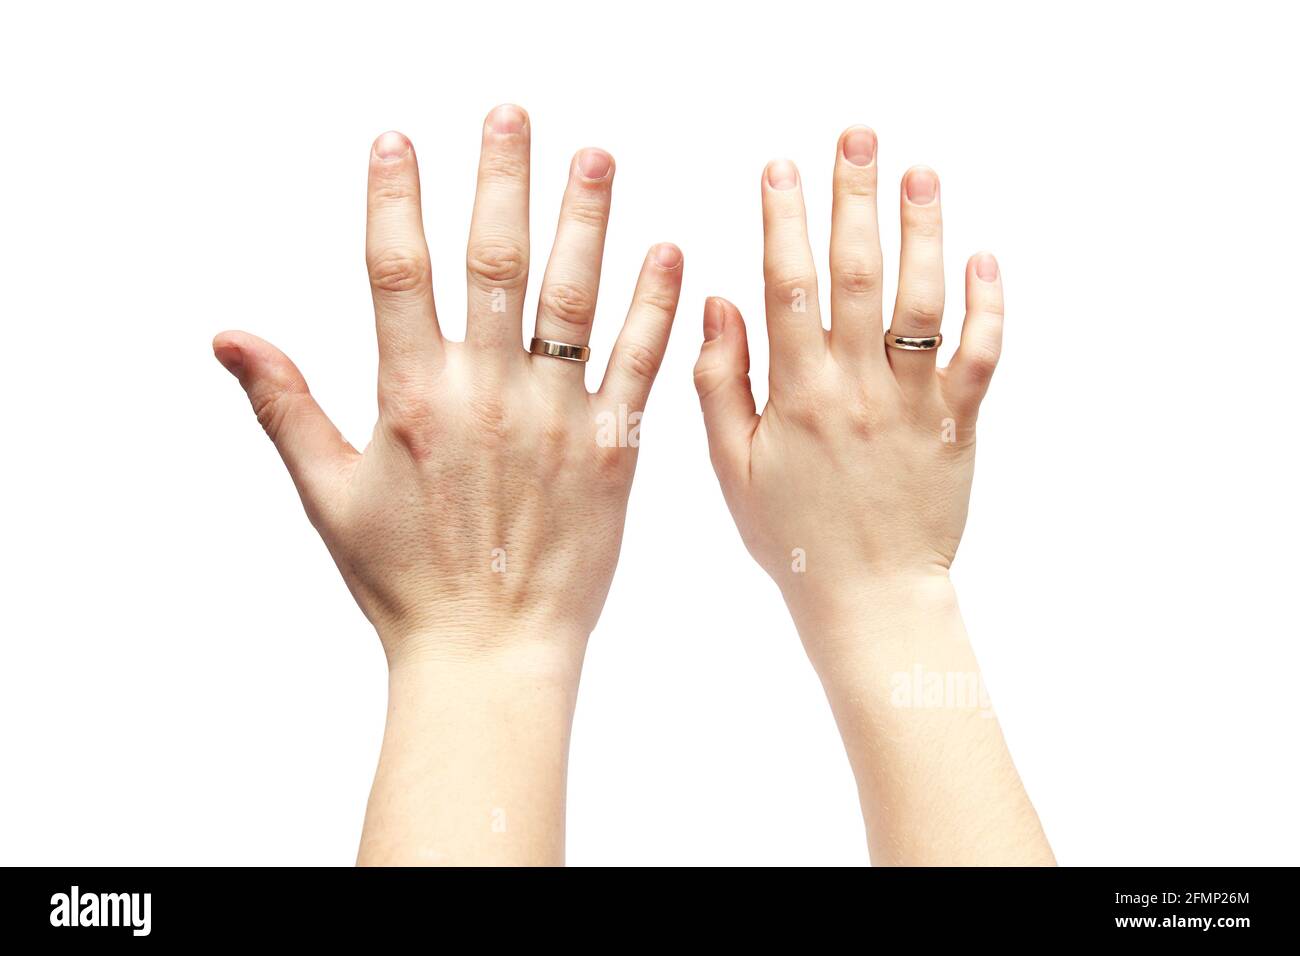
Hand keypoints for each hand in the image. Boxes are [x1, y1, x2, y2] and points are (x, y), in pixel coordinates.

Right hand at [215, 106, 681, 667]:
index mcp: (413, 397)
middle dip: (502, 179)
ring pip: (573, 299)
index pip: (398, 270)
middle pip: (494, 262)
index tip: (398, 138)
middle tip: (514, 114)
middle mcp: (486, 395)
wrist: (489, 652)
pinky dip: (656, 306)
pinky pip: (638, 365)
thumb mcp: (327, 495)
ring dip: (586, 221)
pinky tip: (668, 251)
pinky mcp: (612, 451)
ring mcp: (556, 419)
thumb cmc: (405, 581)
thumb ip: (283, 405)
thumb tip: (227, 334)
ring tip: (597, 156)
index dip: (395, 198)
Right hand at [692, 128, 1001, 642]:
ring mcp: (913, 402)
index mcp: (796, 394)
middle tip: (859, 136)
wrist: (869, 597)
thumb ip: (720, 381)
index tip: (782, 167)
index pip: (786, 288)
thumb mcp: (731, 467)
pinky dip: (986, 304)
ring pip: (923, 302)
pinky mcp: (959, 422)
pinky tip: (982, 255)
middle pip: (858, 274)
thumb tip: (717, 300)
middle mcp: (857, 387)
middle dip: (855, 199)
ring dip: (924, 231)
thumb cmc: (794, 536)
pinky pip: (980, 355)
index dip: (783, 222)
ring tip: (921, 172)